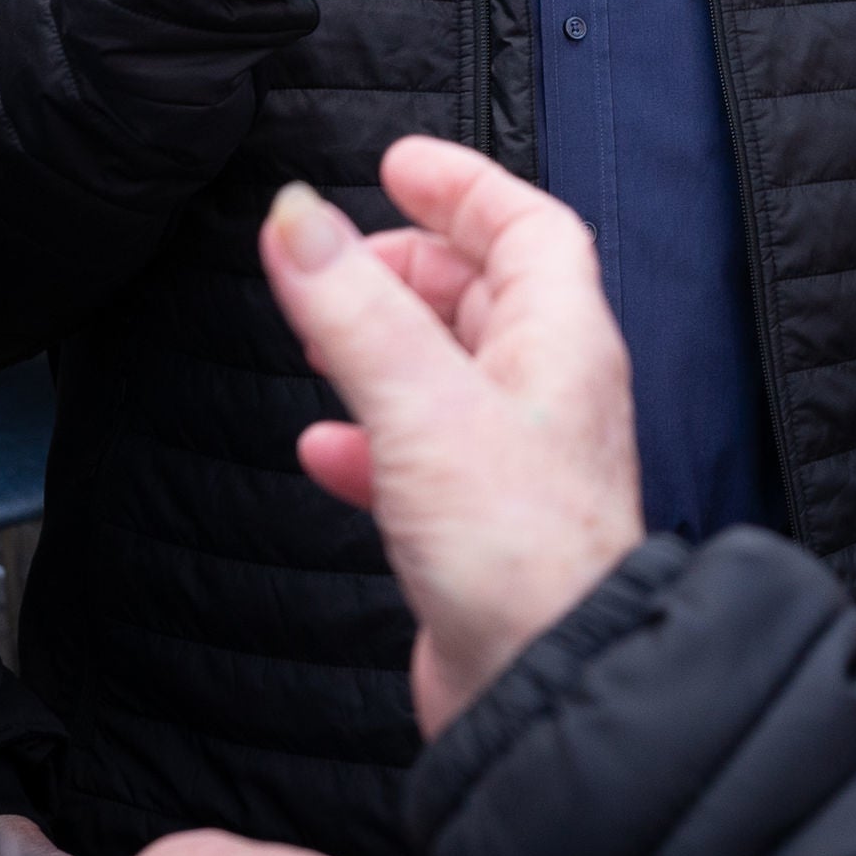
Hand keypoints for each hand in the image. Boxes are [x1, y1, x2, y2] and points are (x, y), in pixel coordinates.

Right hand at [260, 138, 645, 735]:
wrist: (546, 691)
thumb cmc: (518, 551)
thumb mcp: (421, 407)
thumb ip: (353, 311)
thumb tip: (293, 214)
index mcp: (561, 343)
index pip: (528, 229)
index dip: (465, 187)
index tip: (397, 164)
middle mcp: (550, 396)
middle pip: (488, 295)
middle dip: (415, 263)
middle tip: (341, 255)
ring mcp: (516, 466)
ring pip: (449, 374)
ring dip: (384, 345)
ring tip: (319, 334)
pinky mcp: (478, 532)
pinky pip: (419, 459)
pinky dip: (367, 439)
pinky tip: (321, 450)